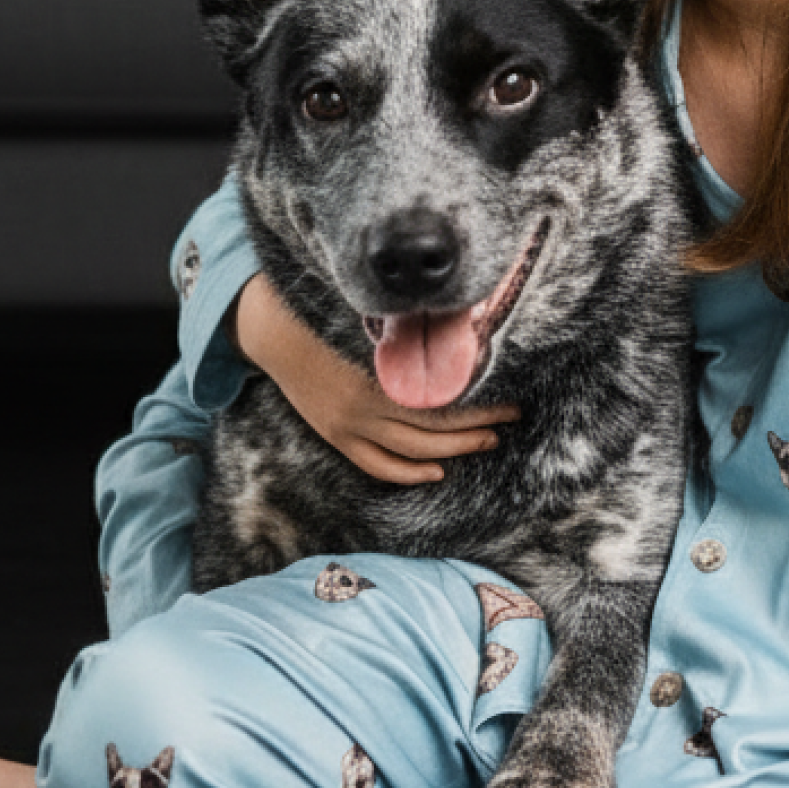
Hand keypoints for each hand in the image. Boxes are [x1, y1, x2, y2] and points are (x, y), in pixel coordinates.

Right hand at [231, 273, 517, 484]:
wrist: (276, 330)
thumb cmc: (330, 314)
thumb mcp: (373, 321)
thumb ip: (412, 337)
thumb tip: (463, 343)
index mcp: (382, 372)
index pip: (445, 401)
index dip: (482, 405)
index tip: (511, 398)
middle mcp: (367, 404)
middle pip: (436, 429)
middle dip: (479, 427)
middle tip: (510, 418)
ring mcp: (350, 424)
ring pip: (412, 451)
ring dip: (455, 450)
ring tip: (487, 440)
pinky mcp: (337, 435)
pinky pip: (377, 465)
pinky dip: (409, 473)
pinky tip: (437, 471)